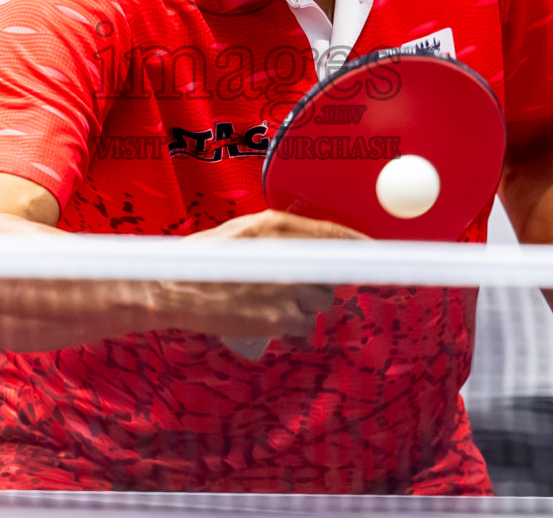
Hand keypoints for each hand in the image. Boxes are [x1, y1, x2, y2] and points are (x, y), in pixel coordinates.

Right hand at [159, 210, 365, 340]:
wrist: (173, 292)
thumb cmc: (205, 260)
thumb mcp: (243, 231)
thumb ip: (280, 232)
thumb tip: (319, 240)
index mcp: (276, 226)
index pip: (335, 234)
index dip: (362, 244)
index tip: (378, 251)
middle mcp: (287, 255)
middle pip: (333, 271)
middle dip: (319, 279)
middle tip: (289, 282)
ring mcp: (286, 289)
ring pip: (321, 300)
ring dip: (305, 303)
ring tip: (271, 299)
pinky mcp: (280, 319)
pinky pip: (304, 325)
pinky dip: (293, 326)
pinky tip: (268, 317)